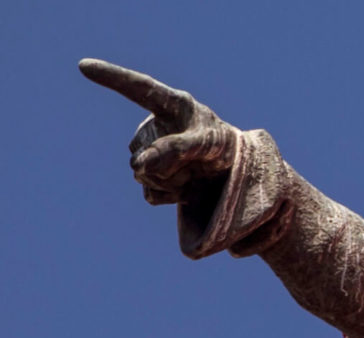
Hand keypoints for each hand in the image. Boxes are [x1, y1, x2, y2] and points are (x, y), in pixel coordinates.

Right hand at [79, 58, 236, 205]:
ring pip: (144, 175)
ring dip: (174, 181)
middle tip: (198, 161)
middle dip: (172, 165)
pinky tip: (186, 185)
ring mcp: (146, 149)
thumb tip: (138, 164)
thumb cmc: (221, 146)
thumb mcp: (209, 144)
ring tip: (194, 171)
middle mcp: (152, 125)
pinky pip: (150, 194)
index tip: (84, 65)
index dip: (113, 77)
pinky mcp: (148, 174)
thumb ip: (176, 148)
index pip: (139, 88)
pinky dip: (171, 195)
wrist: (228, 170)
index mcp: (170, 105)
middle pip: (145, 154)